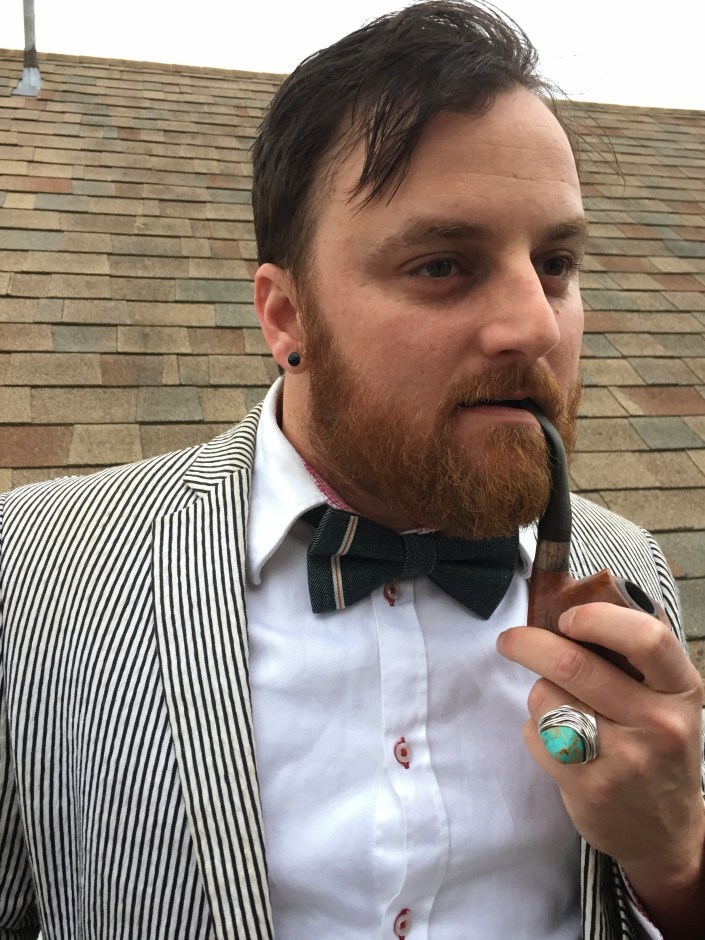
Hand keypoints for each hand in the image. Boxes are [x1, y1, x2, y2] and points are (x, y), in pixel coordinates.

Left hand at [497, 602, 704, 936]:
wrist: (667, 833)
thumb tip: (571, 603)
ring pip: (546, 698)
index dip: (596, 619)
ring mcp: (623, 759)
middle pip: (572, 664)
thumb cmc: (658, 746)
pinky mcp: (589, 788)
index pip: (646, 638)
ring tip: (558, 708)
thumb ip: (633, 655)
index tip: (566, 619)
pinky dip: (534, 730)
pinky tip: (558, 742)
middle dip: (528, 644)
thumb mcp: (668, 698)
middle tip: (510, 640)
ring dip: (538, 694)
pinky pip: (536, 736)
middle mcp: (658, 722)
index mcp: (681, 688)